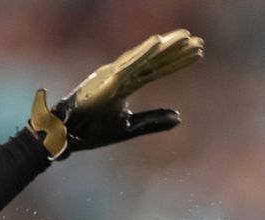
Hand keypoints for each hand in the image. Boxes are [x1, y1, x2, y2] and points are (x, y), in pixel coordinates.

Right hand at [28, 29, 203, 159]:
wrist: (66, 136)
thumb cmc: (91, 130)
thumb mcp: (129, 127)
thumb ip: (153, 120)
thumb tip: (180, 117)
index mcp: (126, 84)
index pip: (157, 70)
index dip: (177, 61)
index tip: (198, 53)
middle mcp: (121, 75)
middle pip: (155, 60)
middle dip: (177, 50)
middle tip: (198, 41)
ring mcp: (113, 75)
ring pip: (145, 58)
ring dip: (165, 46)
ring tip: (186, 37)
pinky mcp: (105, 80)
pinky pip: (128, 64)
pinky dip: (143, 52)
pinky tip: (159, 42)